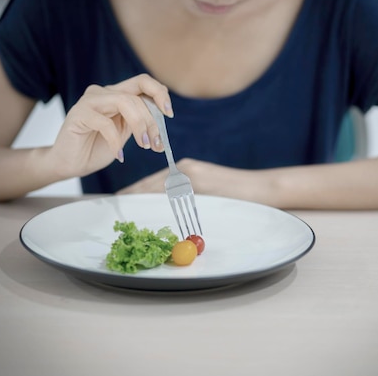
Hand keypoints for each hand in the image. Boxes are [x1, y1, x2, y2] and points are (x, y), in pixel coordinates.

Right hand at [47, 74, 173, 178]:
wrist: (71, 163)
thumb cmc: (97, 148)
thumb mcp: (126, 132)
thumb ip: (140, 121)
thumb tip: (165, 118)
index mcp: (116, 94)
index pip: (143, 82)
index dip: (160, 93)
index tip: (169, 114)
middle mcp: (103, 93)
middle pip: (137, 95)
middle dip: (152, 121)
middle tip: (156, 143)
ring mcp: (89, 101)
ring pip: (125, 102)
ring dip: (140, 126)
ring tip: (144, 146)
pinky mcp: (79, 114)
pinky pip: (105, 124)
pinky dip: (116, 142)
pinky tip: (119, 156)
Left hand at [117, 158, 273, 203]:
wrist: (263, 188)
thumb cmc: (238, 193)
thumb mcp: (209, 190)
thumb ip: (188, 195)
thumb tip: (164, 209)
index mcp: (186, 170)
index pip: (154, 182)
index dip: (135, 191)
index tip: (120, 200)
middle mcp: (186, 169)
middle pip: (150, 184)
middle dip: (131, 195)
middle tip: (113, 205)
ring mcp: (193, 176)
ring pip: (158, 188)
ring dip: (139, 198)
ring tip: (122, 208)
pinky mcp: (200, 183)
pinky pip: (173, 194)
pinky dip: (156, 200)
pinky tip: (144, 208)